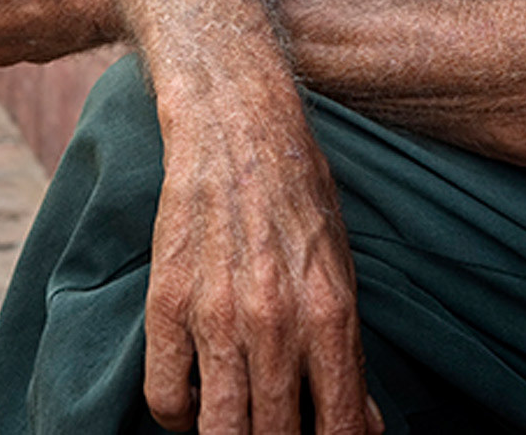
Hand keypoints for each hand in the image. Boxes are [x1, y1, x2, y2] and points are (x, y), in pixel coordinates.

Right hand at [143, 71, 383, 434]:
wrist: (236, 121)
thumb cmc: (296, 189)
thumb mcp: (341, 263)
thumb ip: (347, 347)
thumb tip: (360, 423)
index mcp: (329, 312)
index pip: (340, 428)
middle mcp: (275, 322)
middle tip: (278, 427)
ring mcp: (216, 314)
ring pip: (219, 430)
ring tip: (239, 422)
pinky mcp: (168, 301)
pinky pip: (165, 397)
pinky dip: (179, 414)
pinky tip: (195, 398)